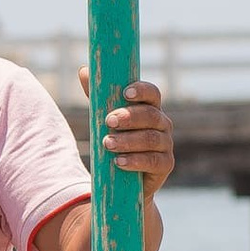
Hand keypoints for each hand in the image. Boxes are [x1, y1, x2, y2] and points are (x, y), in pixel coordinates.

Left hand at [77, 68, 172, 189]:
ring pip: (150, 138)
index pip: (152, 93)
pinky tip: (119, 162)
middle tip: (108, 120)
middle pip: (151, 115)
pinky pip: (153, 161)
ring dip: (128, 140)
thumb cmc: (116, 141)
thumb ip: (97, 97)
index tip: (125, 93)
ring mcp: (165, 145)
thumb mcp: (105, 119)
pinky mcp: (165, 165)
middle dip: (129, 116)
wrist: (124, 180)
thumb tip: (84, 70)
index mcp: (150, 108)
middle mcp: (162, 124)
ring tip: (107, 143)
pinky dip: (135, 161)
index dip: (141, 91)